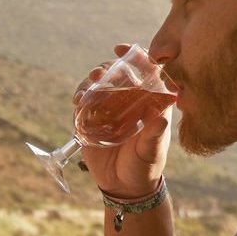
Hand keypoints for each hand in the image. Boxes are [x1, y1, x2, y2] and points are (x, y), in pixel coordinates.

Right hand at [81, 43, 173, 198]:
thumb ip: (154, 134)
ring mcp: (109, 109)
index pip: (144, 71)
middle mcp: (129, 101)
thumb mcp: (151, 152)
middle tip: (98, 73)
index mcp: (149, 102)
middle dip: (106, 68)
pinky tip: (77, 101)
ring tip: (85, 90)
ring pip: (98, 85)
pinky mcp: (92, 120)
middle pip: (117, 74)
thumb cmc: (144, 167)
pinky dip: (80, 97)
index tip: (121, 48)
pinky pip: (84, 102)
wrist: (124, 187)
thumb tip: (159, 115)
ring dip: (90, 82)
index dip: (134, 56)